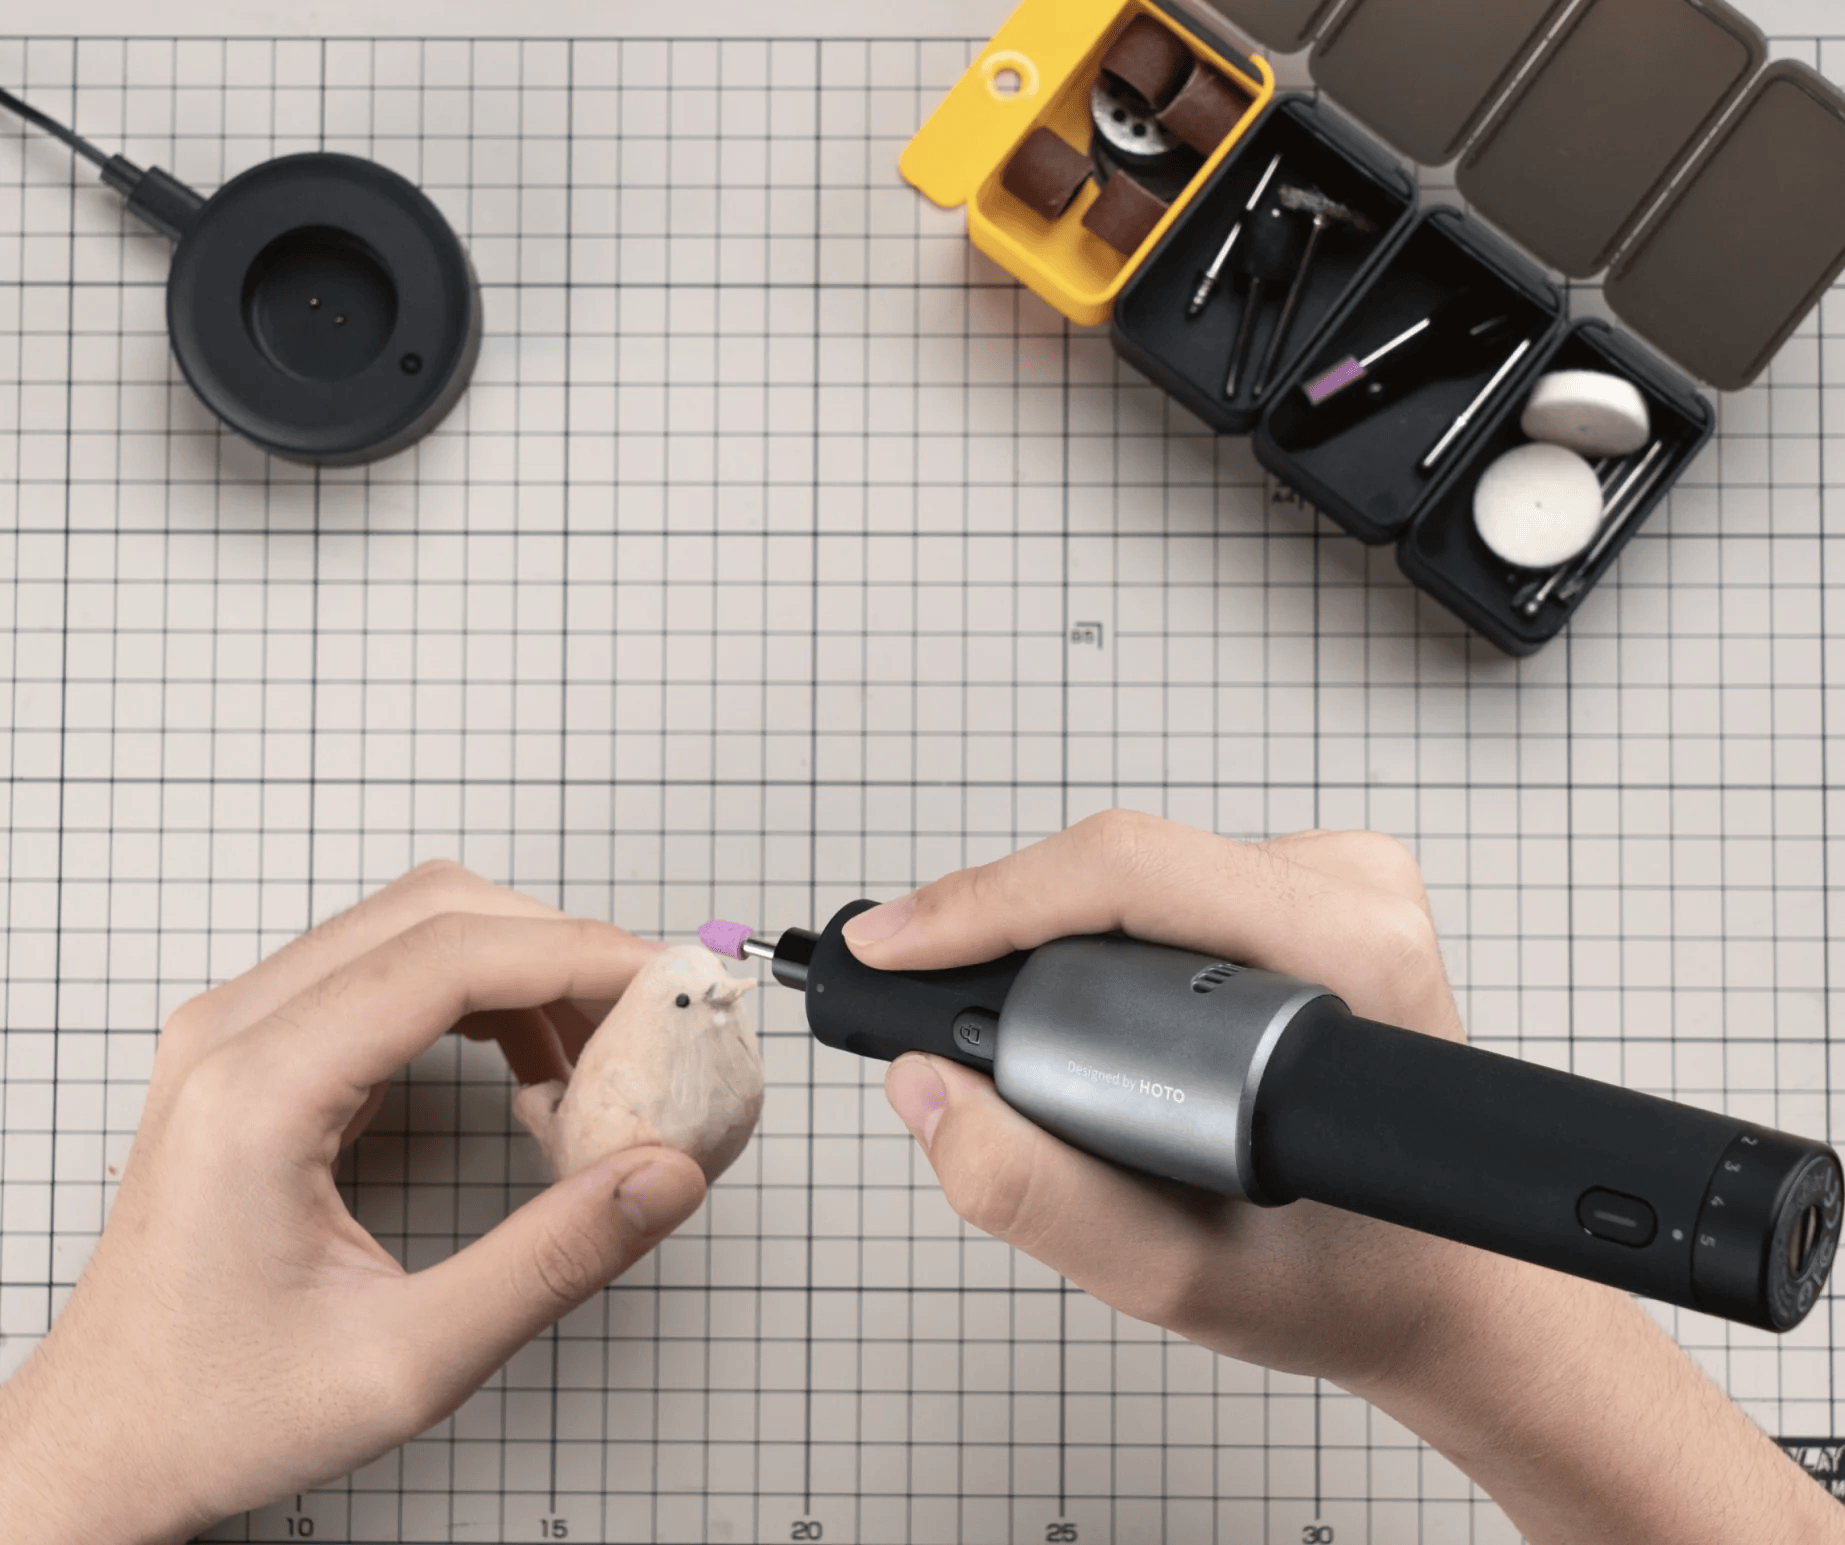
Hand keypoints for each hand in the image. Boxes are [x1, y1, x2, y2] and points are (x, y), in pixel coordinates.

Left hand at [0, 861, 707, 1544]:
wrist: (108, 1436)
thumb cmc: (221, 1408)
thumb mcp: (407, 1363)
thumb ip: (552, 1261)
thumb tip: (664, 1175)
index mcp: (257, 1094)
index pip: (445, 955)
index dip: (576, 954)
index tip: (668, 986)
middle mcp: (234, 1032)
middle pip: (435, 911)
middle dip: (563, 949)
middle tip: (652, 1020)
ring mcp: (237, 1030)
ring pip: (415, 925)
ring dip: (525, 968)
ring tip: (600, 1059)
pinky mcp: (256, 1047)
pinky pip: (387, 969)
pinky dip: (480, 996)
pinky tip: (530, 1069)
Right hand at [848, 812, 1841, 1544]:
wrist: (1449, 1289)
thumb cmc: (1343, 1275)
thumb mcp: (1175, 1272)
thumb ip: (1034, 1192)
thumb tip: (928, 1085)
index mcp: (1352, 961)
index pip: (1127, 875)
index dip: (988, 903)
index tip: (890, 948)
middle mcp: (1358, 895)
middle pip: (1117, 866)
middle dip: (1004, 940)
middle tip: (941, 1027)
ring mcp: (1345, 880)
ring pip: (1132, 872)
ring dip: (1052, 949)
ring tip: (1049, 1059)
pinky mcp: (1319, 888)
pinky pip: (1163, 889)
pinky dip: (1100, 948)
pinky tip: (1109, 1027)